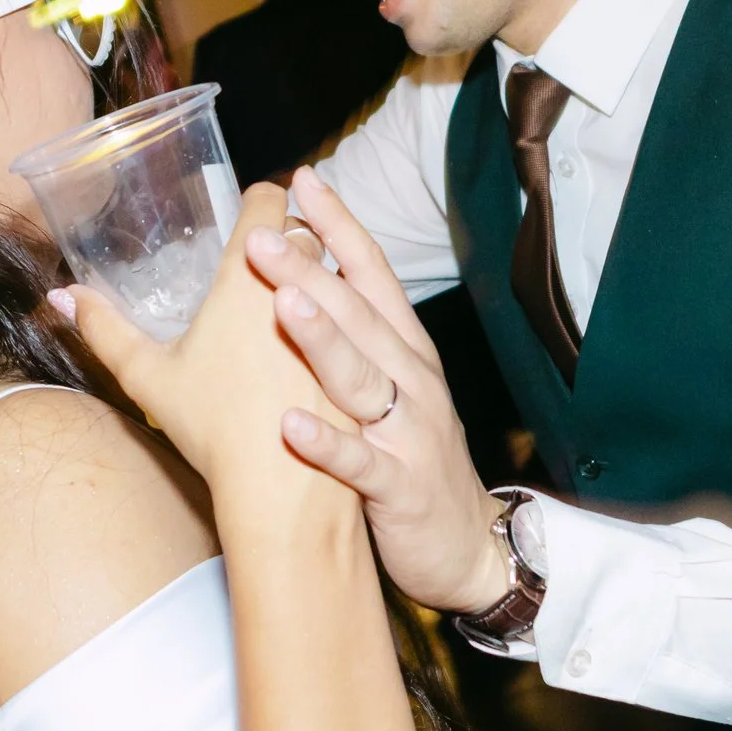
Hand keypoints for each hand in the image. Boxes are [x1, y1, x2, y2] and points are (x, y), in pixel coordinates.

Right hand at [54, 182, 339, 517]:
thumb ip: (103, 328)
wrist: (282, 492)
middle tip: (272, 250)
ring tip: (305, 290)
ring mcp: (345, 323)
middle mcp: (304, 289)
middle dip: (294, 236)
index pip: (269, 202)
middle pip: (309, 233)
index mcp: (251, 279)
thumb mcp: (148, 376)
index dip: (261, 199)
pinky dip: (353, 319)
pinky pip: (370, 317)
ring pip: (346, 272)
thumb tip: (61, 296)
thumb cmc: (213, 429)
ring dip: (328, 275)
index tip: (251, 210)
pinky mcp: (374, 357)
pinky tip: (338, 336)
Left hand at [245, 169, 511, 614]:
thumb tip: (303, 285)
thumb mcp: (394, 391)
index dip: (339, 226)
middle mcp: (412, 380)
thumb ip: (357, 341)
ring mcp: (409, 432)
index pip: (373, 274)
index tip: (301, 181)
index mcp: (406, 351)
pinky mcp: (400, 487)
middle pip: (360, 315)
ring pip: (363, 378)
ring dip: (323, 340)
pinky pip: (360, 463)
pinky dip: (328, 444)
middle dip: (313, 271)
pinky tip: (291, 426)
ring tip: (284, 305)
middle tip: (263, 235)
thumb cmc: (415, 461)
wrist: (468, 548)